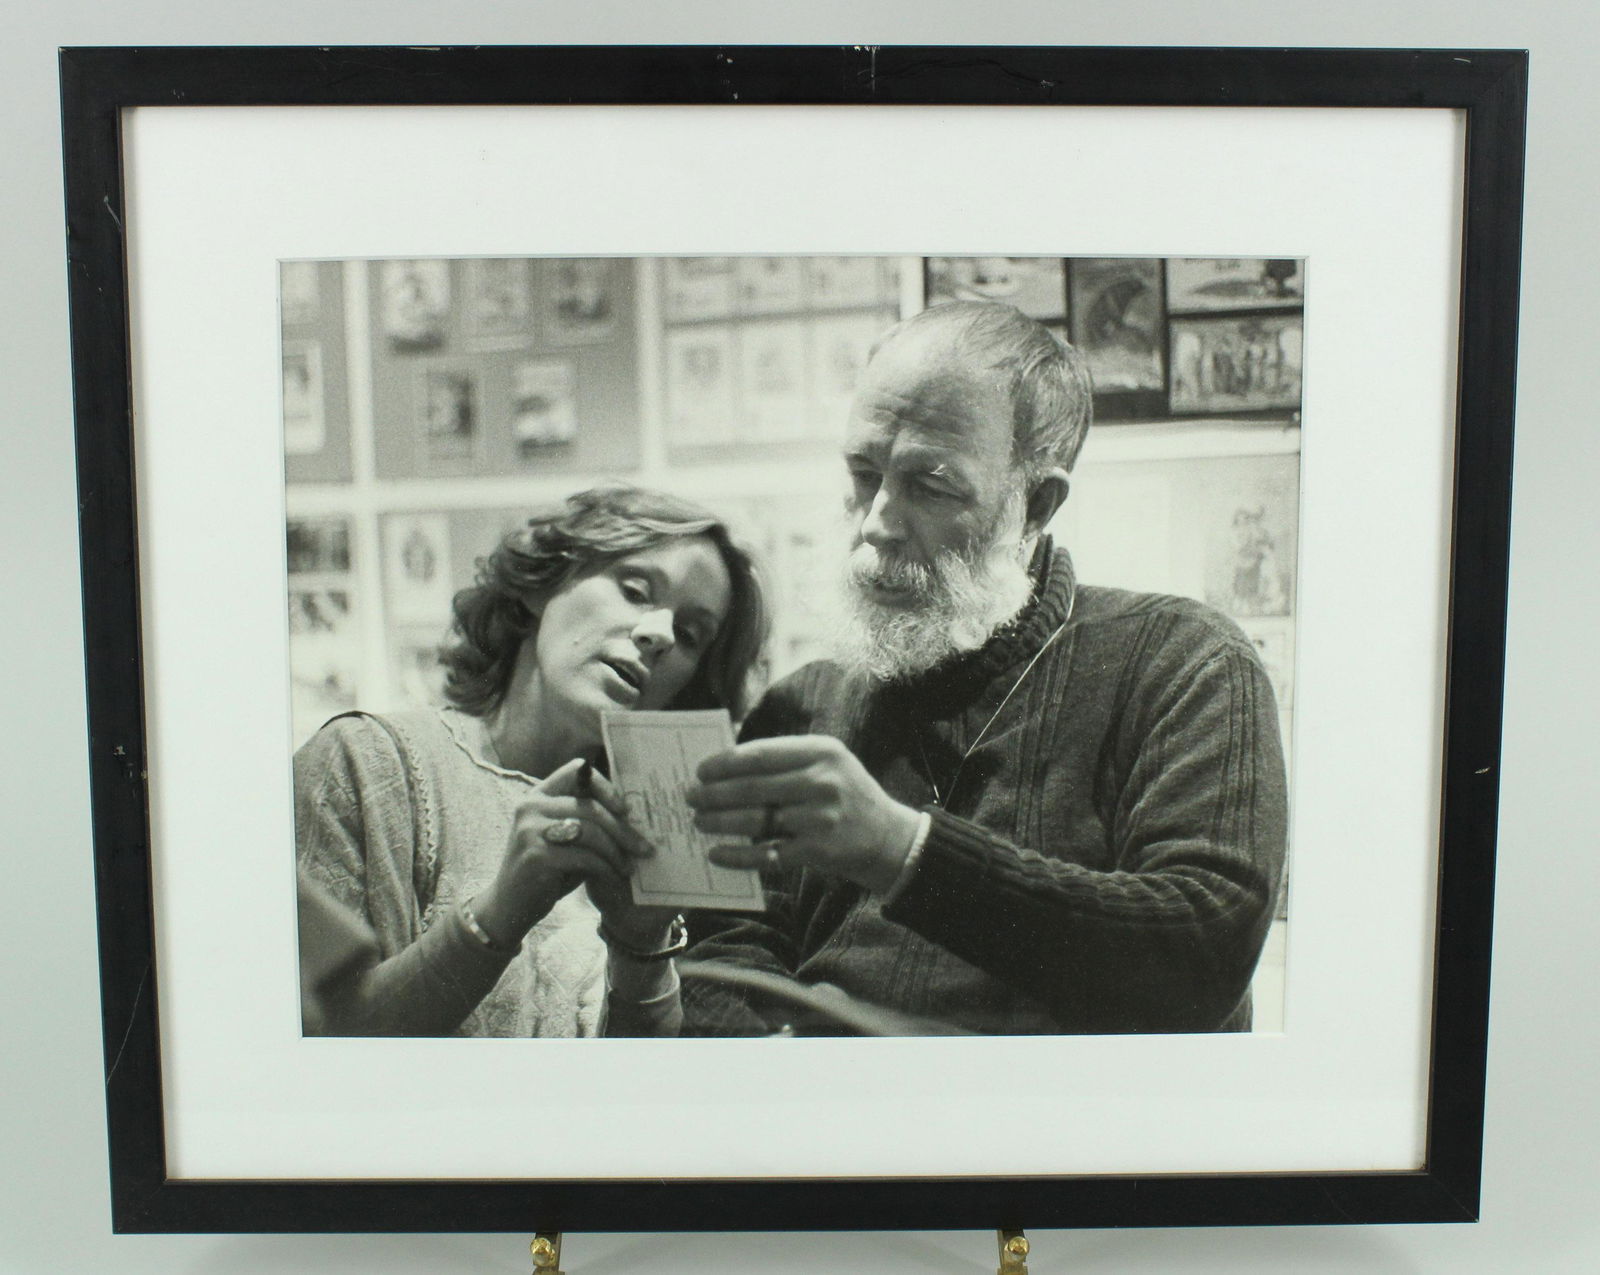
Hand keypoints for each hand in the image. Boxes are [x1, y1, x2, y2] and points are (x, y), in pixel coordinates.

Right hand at [470, 758, 658, 947]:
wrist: (509, 907)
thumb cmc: (546, 870)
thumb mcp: (564, 839)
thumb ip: (587, 822)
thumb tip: (633, 817)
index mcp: (538, 795)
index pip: (576, 772)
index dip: (605, 787)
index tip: (627, 809)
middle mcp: (531, 807)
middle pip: (589, 807)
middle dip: (622, 829)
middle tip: (645, 848)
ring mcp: (530, 830)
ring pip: (590, 831)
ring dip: (616, 851)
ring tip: (629, 866)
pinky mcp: (536, 856)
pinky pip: (584, 857)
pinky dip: (605, 868)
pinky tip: (614, 877)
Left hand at [687, 736, 922, 892]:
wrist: (889, 838)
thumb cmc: (847, 796)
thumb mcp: (828, 764)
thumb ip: (786, 759)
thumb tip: (727, 763)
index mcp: (821, 752)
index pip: (761, 754)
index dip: (725, 763)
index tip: (701, 770)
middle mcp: (822, 781)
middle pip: (753, 787)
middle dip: (715, 793)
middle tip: (690, 797)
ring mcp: (820, 818)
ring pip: (756, 820)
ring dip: (720, 822)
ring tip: (699, 822)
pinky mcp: (818, 851)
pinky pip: (767, 854)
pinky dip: (738, 855)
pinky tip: (717, 854)